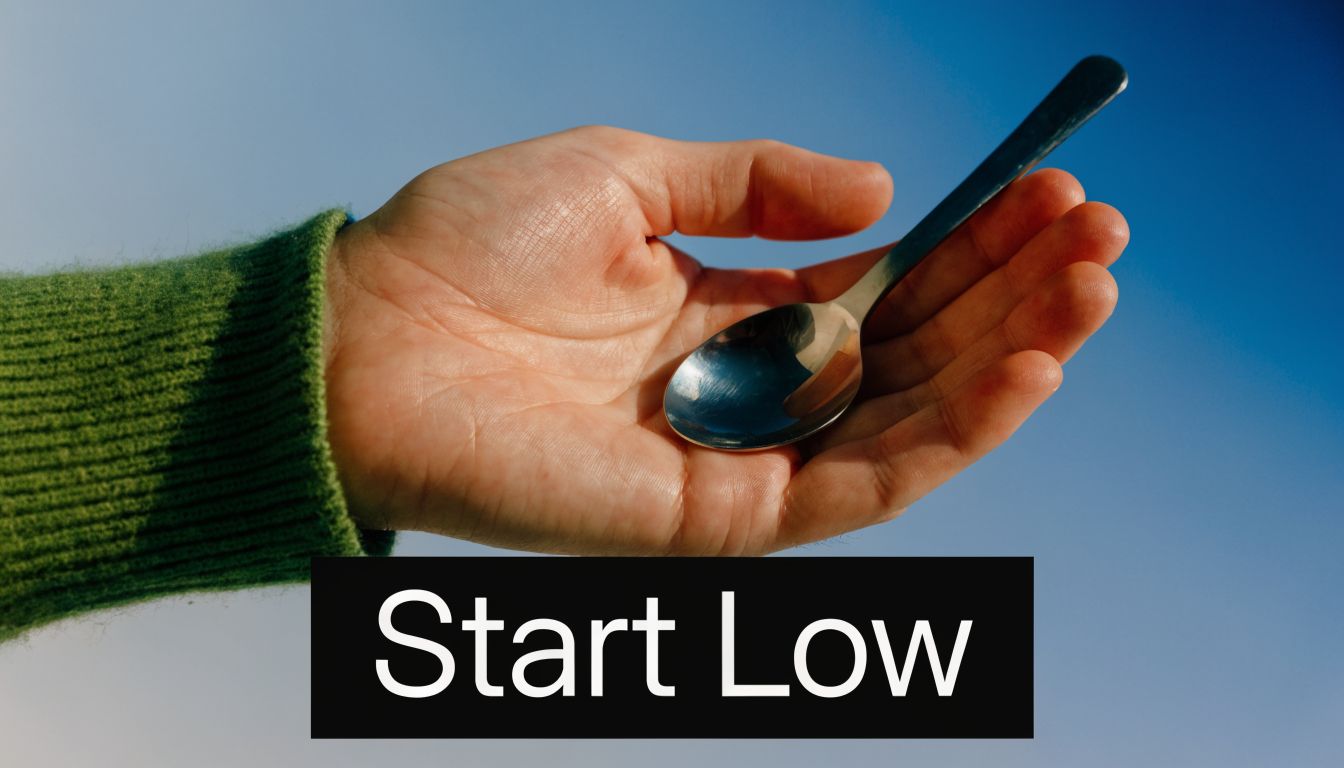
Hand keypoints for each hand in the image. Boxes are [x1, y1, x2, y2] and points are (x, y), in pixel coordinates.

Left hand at [323, 126, 1127, 554]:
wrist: (365, 338)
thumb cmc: (471, 248)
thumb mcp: (630, 172)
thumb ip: (756, 184)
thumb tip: (886, 191)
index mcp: (726, 309)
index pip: (882, 282)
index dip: (969, 240)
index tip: (1048, 186)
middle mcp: (744, 386)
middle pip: (912, 350)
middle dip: (1011, 293)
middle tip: (1100, 231)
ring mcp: (738, 454)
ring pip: (907, 421)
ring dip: (1008, 360)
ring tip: (1088, 291)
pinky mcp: (719, 516)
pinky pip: (858, 485)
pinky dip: (949, 436)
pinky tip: (1021, 369)